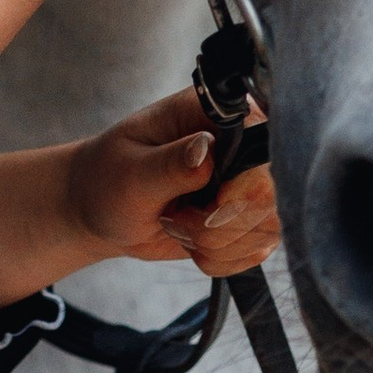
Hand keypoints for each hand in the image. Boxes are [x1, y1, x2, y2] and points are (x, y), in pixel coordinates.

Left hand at [69, 85, 277, 278]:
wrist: (101, 208)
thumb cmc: (110, 179)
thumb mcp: (131, 172)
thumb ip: (170, 163)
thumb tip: (205, 149)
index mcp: (218, 114)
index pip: (265, 146)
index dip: (241, 188)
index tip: (202, 203)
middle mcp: (245, 145)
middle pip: (270, 197)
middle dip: (218, 226)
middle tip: (174, 219)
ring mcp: (250, 184)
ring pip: (266, 229)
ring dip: (215, 244)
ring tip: (177, 225)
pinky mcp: (249, 217)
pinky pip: (256, 251)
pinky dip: (219, 258)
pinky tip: (190, 241)